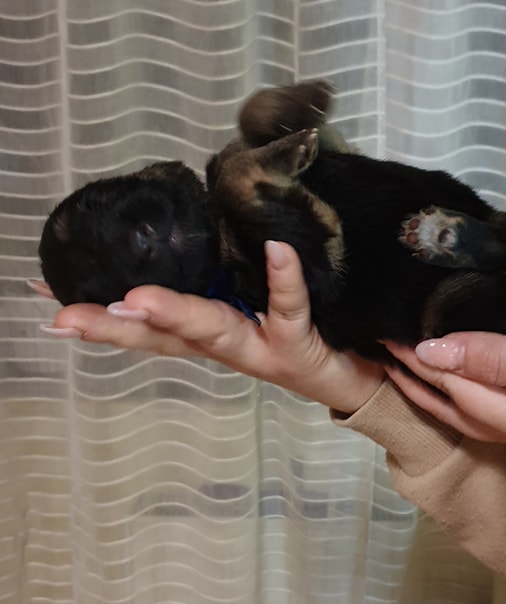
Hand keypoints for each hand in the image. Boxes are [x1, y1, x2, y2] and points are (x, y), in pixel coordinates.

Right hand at [40, 241, 383, 413]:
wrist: (357, 378)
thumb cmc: (298, 332)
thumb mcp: (250, 303)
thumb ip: (219, 275)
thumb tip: (185, 225)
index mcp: (207, 331)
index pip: (143, 325)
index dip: (98, 314)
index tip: (50, 298)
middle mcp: (224, 345)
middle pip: (162, 337)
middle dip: (114, 327)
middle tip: (69, 317)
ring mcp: (260, 348)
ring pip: (212, 331)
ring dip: (175, 316)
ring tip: (139, 300)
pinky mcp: (300, 344)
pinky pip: (291, 306)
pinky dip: (283, 279)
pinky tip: (276, 251)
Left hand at [385, 320, 505, 456]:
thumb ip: (497, 358)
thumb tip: (431, 350)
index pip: (452, 390)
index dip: (414, 361)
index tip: (380, 332)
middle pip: (453, 405)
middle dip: (413, 377)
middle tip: (377, 342)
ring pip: (471, 400)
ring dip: (436, 376)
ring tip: (404, 348)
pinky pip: (495, 389)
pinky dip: (468, 370)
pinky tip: (461, 351)